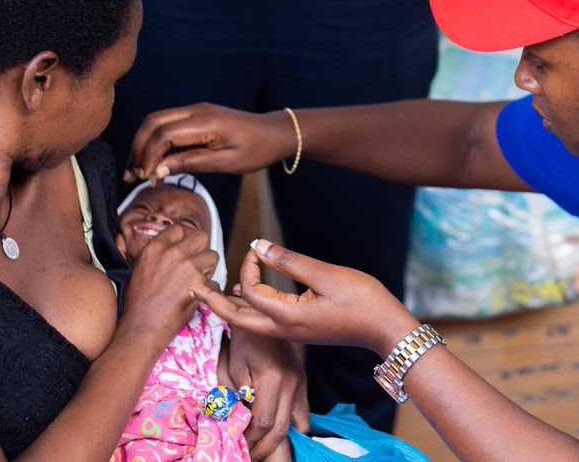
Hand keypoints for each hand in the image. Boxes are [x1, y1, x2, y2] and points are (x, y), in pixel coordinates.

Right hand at [118, 225, 220, 353]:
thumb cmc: (137, 303)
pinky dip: (210, 291)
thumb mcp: (139, 269)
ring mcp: (188, 268)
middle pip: (201, 237)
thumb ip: (156, 254)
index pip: (179, 228)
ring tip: (198, 281)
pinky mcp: (200, 285)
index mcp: (155, 247)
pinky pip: (215, 282)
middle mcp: (172, 253)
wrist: (142, 328)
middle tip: (196, 264)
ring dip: (208, 268)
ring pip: (213, 257)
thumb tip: (168, 246)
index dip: (184, 239)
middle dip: (201, 250)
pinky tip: (198, 298)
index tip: (185, 249)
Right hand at [126, 103, 294, 183]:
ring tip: (137, 170)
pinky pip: (167, 122)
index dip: (149, 157)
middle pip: (153, 123)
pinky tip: (153, 159)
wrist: (274, 133)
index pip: (164, 135)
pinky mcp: (196, 114)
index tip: (145, 179)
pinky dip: (155, 139)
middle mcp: (196, 110)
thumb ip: (192, 163)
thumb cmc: (255, 150)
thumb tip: (158, 170)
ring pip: (156, 120)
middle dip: (138, 148)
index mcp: (205, 122)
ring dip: (143, 143)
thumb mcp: (226, 163)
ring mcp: (196, 109)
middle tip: (131, 175)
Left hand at [199, 240, 419, 356]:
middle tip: (191, 289)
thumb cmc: (362, 300)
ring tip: (211, 292)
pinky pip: (265, 321)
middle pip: (236, 318)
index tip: (258, 247)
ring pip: (250, 321)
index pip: (250, 290)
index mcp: (287, 316)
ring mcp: (292, 333)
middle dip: (213, 302)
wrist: (386, 328)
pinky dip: (250, 306)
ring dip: (230, 305)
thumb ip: (288, 260)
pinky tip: (247, 295)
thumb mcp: (325, 274)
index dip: (249, 264)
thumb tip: (257, 245)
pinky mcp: (301, 330)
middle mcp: (284, 329)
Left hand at [227, 326, 309, 459]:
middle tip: (248, 455)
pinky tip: (276, 430)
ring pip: (296, 425)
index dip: (249, 438)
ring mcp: (301, 383)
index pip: (263, 422)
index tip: (237, 443)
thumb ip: (239, 398)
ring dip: (278, 441)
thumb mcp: (234, 367)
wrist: (264, 314)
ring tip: (261, 446)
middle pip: (280, 430)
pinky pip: (302, 413)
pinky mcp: (303, 381)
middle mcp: (292, 384)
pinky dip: (291, 426)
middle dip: (263, 448)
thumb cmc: (244, 340)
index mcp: (273, 379)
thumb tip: (241, 424)